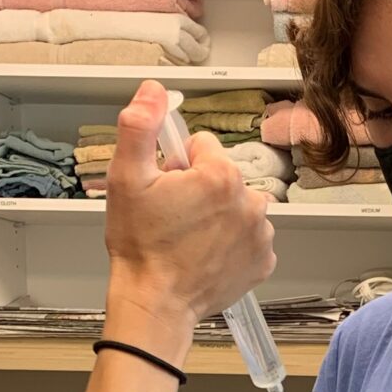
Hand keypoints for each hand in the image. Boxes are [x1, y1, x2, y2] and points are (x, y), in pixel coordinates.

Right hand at [104, 80, 276, 328]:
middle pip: (223, 176)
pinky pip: (249, 238)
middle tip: (173, 216)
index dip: (179, 164)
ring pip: (238, 206)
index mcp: (221, 175)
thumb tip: (154, 90)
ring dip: (219, 215)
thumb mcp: (127, 178)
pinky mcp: (264, 260)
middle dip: (200, 189)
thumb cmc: (140, 244)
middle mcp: (251, 200)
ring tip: (189, 238)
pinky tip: (207, 255)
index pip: (203, 146)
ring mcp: (262, 233)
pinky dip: (232, 243)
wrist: (156, 301)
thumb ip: (139, 126)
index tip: (165, 187)